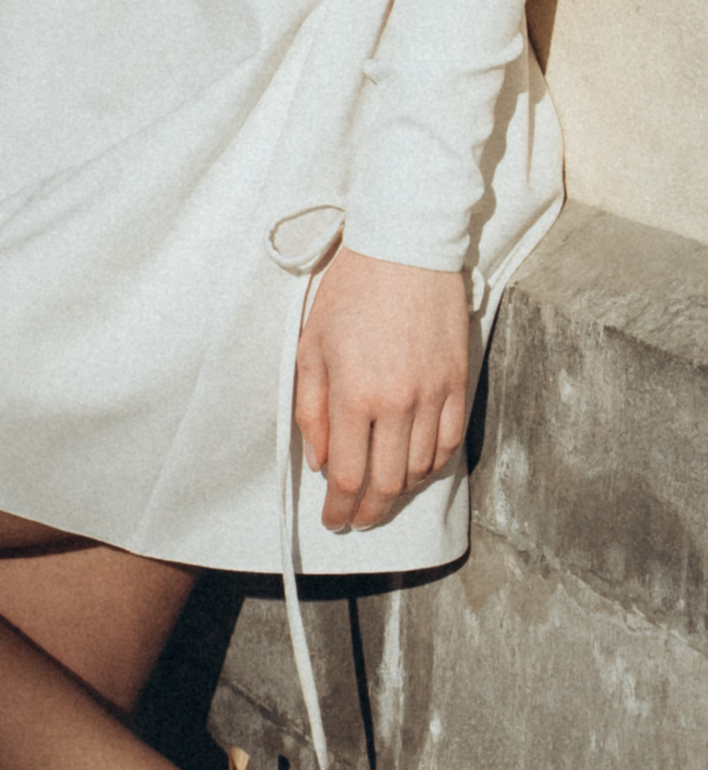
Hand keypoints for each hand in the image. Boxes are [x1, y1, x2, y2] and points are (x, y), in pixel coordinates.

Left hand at [295, 250, 471, 533]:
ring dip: (399, 490)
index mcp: (354, 395)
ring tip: (380, 493)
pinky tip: (415, 467)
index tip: (333, 520)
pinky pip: (449, 442)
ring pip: (421, 468)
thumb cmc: (350, 293)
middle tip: (355, 518)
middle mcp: (398, 403)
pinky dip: (431, 465)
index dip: (339, 506)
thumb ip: (310, 410)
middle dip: (368, 510)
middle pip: (387, 482)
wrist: (405, 249)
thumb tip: (318, 461)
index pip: (347, 473)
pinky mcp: (459, 382)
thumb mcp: (310, 347)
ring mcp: (434, 395)